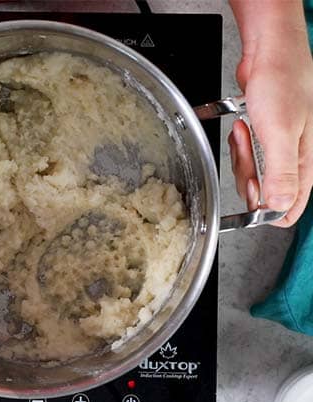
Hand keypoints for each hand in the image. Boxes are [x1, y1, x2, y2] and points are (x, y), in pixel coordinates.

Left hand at [228, 0, 312, 225]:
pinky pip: (245, 152)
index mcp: (303, 161)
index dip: (267, 211)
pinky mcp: (263, 133)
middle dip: (247, 176)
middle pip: (264, 191)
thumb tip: (280, 205)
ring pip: (252, 172)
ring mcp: (277, 144)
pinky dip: (237, 142)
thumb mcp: (280, 133)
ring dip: (240, 155)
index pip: (290, 207)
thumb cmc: (282, 82)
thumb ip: (281, 172)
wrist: (271, 50)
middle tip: (246, 151)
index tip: (251, 200)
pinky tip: (240, 126)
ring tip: (244, 131)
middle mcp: (293, 156)